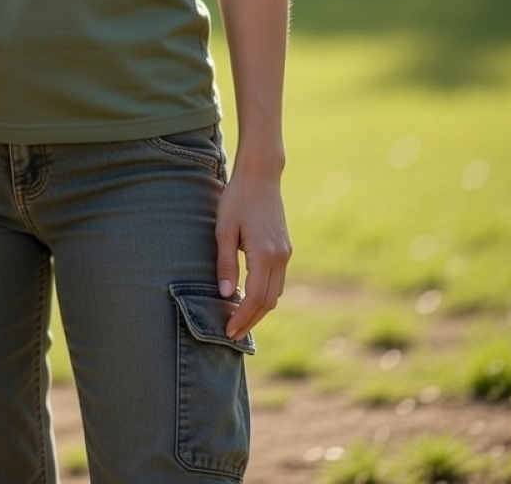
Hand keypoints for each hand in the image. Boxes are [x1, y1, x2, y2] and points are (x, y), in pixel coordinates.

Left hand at [215, 166, 291, 339]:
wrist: (261, 176)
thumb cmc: (237, 199)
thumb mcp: (224, 229)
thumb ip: (226, 263)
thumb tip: (226, 295)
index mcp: (265, 254)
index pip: (255, 297)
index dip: (242, 317)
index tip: (228, 331)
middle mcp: (280, 258)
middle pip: (269, 302)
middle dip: (251, 320)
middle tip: (232, 333)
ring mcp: (286, 253)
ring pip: (276, 293)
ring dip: (259, 310)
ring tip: (238, 319)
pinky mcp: (285, 249)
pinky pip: (277, 281)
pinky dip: (265, 295)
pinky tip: (249, 297)